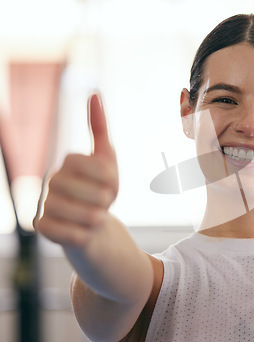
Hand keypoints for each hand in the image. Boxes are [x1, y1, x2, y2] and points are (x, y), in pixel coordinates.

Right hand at [35, 94, 118, 246]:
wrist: (93, 229)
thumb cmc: (101, 192)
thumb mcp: (107, 161)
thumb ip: (100, 128)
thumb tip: (94, 94)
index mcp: (68, 162)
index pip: (98, 167)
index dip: (112, 179)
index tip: (111, 184)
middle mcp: (51, 181)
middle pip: (96, 193)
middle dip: (108, 202)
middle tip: (103, 204)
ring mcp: (45, 205)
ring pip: (87, 216)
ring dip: (100, 220)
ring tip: (95, 218)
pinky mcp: (43, 228)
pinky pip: (74, 235)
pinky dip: (87, 236)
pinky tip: (83, 232)